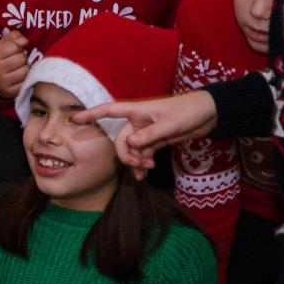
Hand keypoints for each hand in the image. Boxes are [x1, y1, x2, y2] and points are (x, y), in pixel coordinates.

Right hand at [0, 30, 31, 100]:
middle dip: (22, 58)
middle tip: (17, 61)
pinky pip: (26, 82)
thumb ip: (14, 37)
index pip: (15, 46)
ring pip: (26, 71)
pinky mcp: (10, 92)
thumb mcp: (3, 45)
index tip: (14, 50)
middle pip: (22, 59)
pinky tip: (19, 78)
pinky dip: (25, 79)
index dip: (18, 46)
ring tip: (19, 69)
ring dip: (25, 69)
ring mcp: (2, 83)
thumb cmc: (1, 59)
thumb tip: (24, 41)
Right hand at [74, 89, 216, 178]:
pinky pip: (142, 153)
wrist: (209, 114)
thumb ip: (149, 135)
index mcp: (137, 110)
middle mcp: (138, 121)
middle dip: (127, 155)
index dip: (91, 114)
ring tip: (146, 170)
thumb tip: (131, 144)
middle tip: (141, 164)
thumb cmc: (189, 111)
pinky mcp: (154, 140)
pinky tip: (145, 173)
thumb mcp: (170, 124)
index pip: (109, 111)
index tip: (74, 119)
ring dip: (135, 161)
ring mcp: (145, 131)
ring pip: (131, 150)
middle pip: (121, 141)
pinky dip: (142, 163)